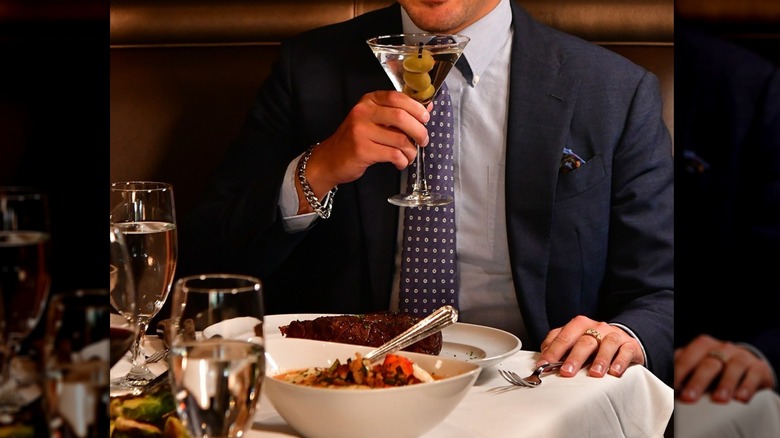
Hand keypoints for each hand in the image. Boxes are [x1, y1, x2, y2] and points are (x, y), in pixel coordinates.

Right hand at [297, 90, 430, 205]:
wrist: (331, 159)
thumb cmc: (356, 139)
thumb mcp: (374, 119)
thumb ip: (398, 113)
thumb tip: (427, 108)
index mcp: (369, 100)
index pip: (397, 98)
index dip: (416, 108)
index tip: (425, 118)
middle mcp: (363, 112)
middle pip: (401, 117)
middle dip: (419, 131)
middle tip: (423, 140)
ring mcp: (361, 131)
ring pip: (400, 139)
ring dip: (411, 151)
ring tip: (410, 155)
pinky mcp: (362, 150)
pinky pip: (393, 154)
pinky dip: (402, 160)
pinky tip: (400, 162)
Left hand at [536, 315, 644, 378]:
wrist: (622, 340)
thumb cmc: (594, 344)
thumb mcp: (575, 341)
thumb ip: (558, 347)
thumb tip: (542, 359)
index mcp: (579, 325)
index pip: (564, 336)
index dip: (553, 350)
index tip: (544, 364)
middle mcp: (597, 327)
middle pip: (584, 340)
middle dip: (574, 357)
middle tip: (566, 372)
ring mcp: (614, 335)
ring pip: (607, 343)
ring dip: (600, 359)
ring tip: (594, 374)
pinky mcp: (630, 345)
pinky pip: (626, 351)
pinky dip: (620, 361)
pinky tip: (615, 372)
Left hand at [674, 334, 774, 402]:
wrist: (748, 366)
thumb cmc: (716, 370)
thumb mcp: (700, 367)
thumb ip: (684, 373)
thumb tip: (668, 387)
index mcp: (703, 346)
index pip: (689, 354)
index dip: (680, 370)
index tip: (672, 386)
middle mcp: (722, 348)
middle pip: (709, 363)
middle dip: (698, 381)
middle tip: (689, 398)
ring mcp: (741, 357)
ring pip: (733, 367)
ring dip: (725, 384)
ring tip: (718, 400)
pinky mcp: (759, 368)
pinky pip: (753, 375)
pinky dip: (747, 387)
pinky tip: (741, 398)